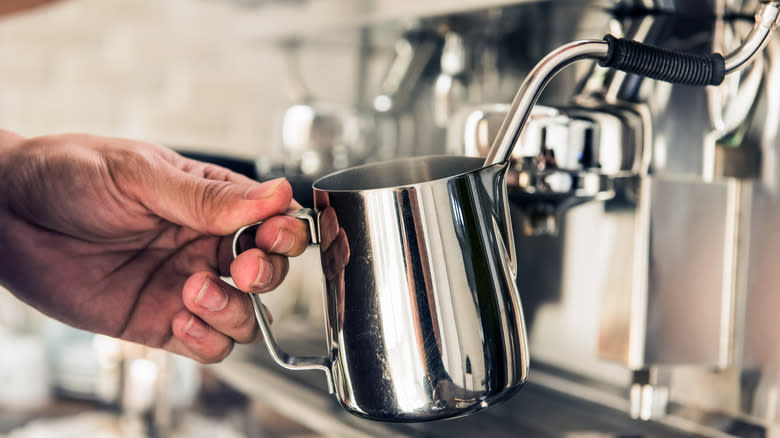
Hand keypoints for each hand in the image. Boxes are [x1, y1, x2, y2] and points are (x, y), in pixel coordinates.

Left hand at [0, 131, 308, 362]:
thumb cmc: (68, 176)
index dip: (285, 231)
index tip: (273, 234)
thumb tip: (276, 195)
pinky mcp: (158, 322)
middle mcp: (205, 245)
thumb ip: (208, 197)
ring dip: (234, 311)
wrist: (7, 214)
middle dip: (265, 273)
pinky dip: (206, 341)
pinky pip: (207, 345)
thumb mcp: (141, 175)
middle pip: (269, 271)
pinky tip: (180, 320)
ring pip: (246, 315)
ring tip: (193, 292)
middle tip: (240, 268)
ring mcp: (185, 286)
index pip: (273, 220)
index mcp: (211, 202)